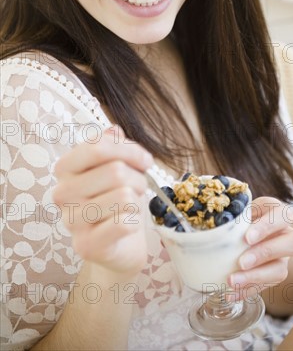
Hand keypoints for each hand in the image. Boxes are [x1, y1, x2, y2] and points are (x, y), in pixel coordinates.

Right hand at [52, 126, 152, 275]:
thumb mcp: (116, 167)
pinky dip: (135, 222)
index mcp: (66, 168)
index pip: (98, 146)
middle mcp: (62, 193)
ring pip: (124, 196)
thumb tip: (114, 131)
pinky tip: (127, 225)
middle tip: (139, 188)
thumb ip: (113, 146)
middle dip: (139, 178)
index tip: (145, 161)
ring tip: (131, 206)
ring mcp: (72, 221)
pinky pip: (124, 223)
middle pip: (116, 171)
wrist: (120, 244)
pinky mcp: (86, 246)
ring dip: (137, 200)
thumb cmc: (116, 200)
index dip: (130, 150)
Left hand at [228, 196, 292, 298]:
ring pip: (281, 270)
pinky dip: (247, 291)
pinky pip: (266, 286)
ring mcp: (284, 257)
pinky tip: (231, 294)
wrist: (245, 230)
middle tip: (242, 262)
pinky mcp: (274, 275)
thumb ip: (235, 214)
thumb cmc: (243, 216)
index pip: (282, 215)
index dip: (267, 227)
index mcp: (279, 213)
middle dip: (266, 254)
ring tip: (232, 281)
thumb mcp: (241, 209)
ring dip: (255, 278)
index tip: (247, 238)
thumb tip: (216, 226)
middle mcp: (288, 235)